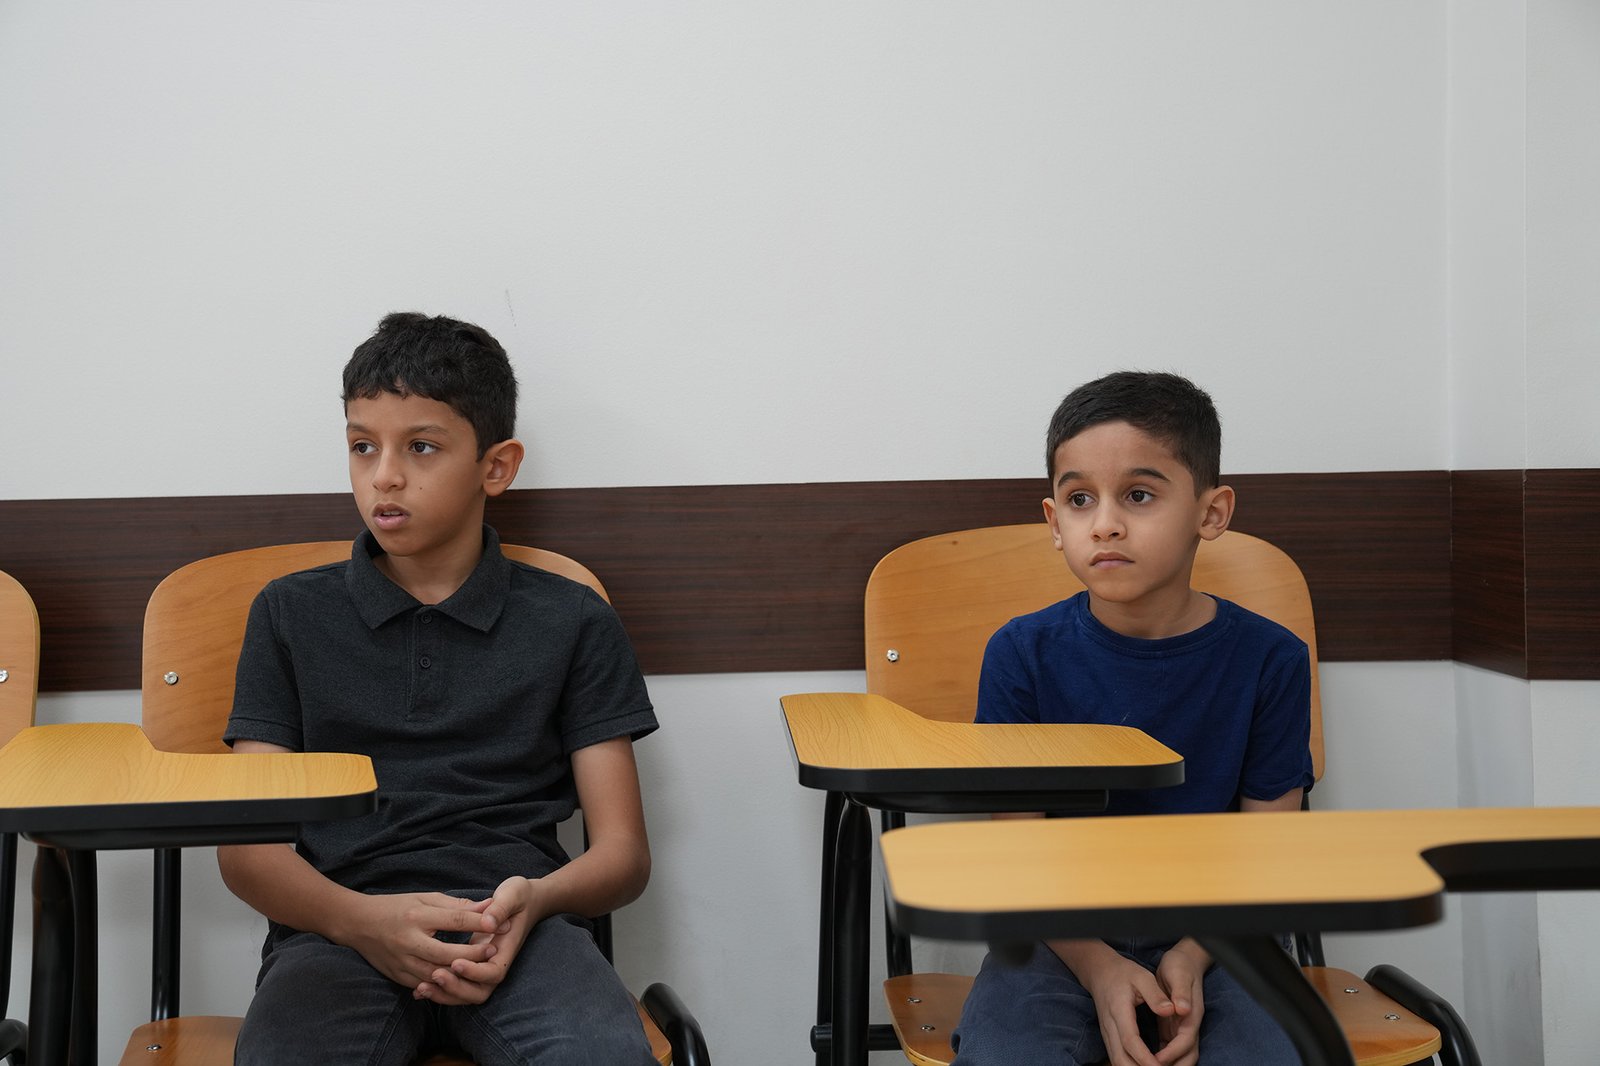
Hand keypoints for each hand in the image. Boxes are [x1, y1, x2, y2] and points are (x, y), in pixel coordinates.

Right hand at [343, 892, 498, 991]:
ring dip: (460, 973)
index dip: (478, 923)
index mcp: (417, 916)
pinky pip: (424, 984)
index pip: (454, 920)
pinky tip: (458, 981)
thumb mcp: (425, 898)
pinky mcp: (397, 976)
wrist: (357, 923)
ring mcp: (401, 961)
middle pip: (447, 953)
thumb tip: (488, 906)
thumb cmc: (395, 907)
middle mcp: (408, 941)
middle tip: (494, 950)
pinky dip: (441, 985)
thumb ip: (456, 906)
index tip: (499, 924)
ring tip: (481, 968)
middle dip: (473, 953)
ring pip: (436, 974)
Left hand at [415, 875, 544, 1005]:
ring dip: (444, 993)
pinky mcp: (471, 966)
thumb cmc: (518, 896)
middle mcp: (495, 963)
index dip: (475, 972)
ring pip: (465, 994)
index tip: (456, 962)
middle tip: (435, 976)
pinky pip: (456, 986)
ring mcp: (482, 967)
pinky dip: (439, 991)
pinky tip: (418, 990)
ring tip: (422, 988)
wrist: (525, 902)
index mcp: (506, 949)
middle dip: (456, 988)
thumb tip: (488, 921)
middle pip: (479, 992)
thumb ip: (501, 908)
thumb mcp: (513, 895)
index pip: (494, 973)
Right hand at [1078, 952, 1174, 1065]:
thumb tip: (1171, 1011)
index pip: (1130, 1040)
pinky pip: (1117, 1058)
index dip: (1144, 1057)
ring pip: (1117, 1061)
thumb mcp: (1142, 976)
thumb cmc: (1123, 973)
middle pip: (1120, 1058)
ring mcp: (1106, 1034)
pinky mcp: (1108, 1038)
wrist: (1100, 973)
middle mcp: (1109, 1026)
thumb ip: (1156, 994)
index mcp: (1119, 1010)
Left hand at [1152, 940, 1208, 1065]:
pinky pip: (1169, 1048)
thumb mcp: (1178, 974)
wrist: (1183, 961)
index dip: (1172, 1053)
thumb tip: (1183, 1008)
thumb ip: (1181, 992)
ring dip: (1168, 1065)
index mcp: (1192, 1014)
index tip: (1156, 1060)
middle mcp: (1189, 1024)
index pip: (1186, 1041)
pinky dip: (1162, 1058)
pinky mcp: (1173, 1026)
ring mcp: (1182, 1027)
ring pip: (1179, 1055)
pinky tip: (1148, 1061)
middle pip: (1188, 1055)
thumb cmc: (1180, 966)